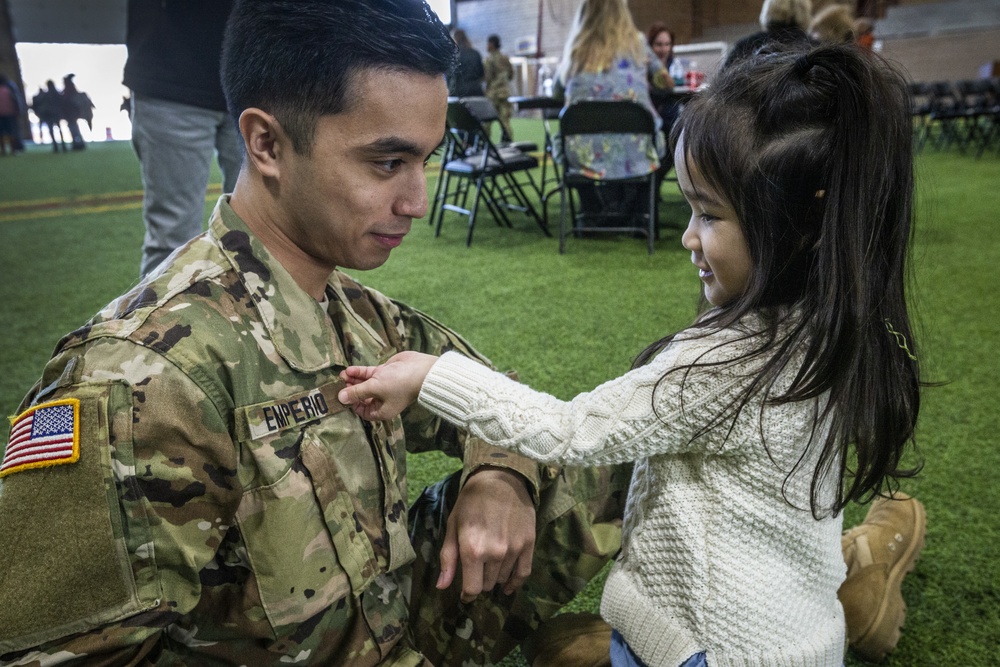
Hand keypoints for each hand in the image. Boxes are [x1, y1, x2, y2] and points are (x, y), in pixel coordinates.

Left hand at [338, 351, 437, 419]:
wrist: (421, 370)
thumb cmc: (400, 384)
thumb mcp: (375, 388)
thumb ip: (357, 392)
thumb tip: (340, 398)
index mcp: (382, 410)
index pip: (362, 411)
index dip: (350, 404)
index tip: (339, 396)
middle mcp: (382, 400)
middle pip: (361, 397)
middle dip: (349, 389)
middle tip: (338, 383)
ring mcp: (383, 386)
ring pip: (364, 384)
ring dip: (353, 379)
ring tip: (341, 374)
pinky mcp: (384, 373)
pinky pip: (369, 374)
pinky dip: (360, 372)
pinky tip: (350, 370)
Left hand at [438, 467, 535, 602]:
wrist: (501, 478)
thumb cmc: (471, 501)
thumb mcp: (453, 525)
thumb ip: (448, 558)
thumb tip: (442, 587)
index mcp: (472, 549)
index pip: (472, 589)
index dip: (467, 595)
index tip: (465, 593)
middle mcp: (495, 553)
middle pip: (488, 585)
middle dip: (480, 581)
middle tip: (476, 568)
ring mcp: (514, 549)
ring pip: (503, 579)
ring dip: (495, 576)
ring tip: (490, 561)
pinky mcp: (529, 544)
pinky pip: (523, 573)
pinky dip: (515, 582)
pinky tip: (509, 585)